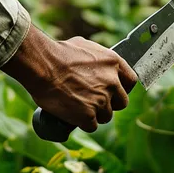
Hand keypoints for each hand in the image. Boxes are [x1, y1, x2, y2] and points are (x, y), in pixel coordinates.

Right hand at [1, 25, 136, 132]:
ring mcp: (101, 100)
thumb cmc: (58, 53)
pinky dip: (81, 123)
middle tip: (93, 101)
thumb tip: (99, 64)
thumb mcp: (84, 46)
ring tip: (78, 107)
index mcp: (113, 62)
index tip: (114, 92)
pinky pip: (91, 126)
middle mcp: (112, 82)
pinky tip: (72, 115)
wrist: (42, 65)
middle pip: (121, 103)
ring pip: (105, 116)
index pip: (131, 81)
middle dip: (109, 104)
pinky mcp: (88, 115)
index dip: (122, 89)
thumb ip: (98, 58)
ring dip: (94, 115)